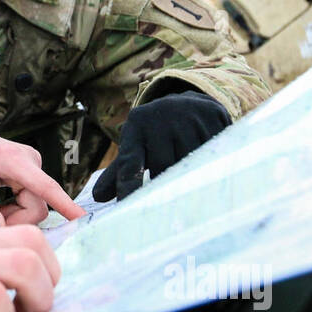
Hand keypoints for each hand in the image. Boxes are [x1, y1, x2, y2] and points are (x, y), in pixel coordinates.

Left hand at [0, 121, 85, 226]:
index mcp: (12, 159)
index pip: (45, 187)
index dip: (65, 205)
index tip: (82, 219)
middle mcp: (28, 160)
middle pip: (38, 206)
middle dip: (15, 221)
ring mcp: (31, 165)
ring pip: (35, 206)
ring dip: (13, 216)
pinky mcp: (30, 172)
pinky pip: (31, 201)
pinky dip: (14, 209)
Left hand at [93, 91, 231, 202]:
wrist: (186, 103)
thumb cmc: (155, 134)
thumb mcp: (136, 147)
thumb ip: (120, 172)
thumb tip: (98, 197)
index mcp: (136, 127)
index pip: (130, 164)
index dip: (128, 187)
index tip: (126, 208)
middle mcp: (159, 118)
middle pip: (163, 168)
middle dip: (167, 180)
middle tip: (173, 188)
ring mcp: (187, 115)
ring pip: (190, 161)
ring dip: (191, 171)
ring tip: (191, 165)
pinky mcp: (211, 115)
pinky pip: (213, 150)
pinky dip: (212, 158)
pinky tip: (209, 153)